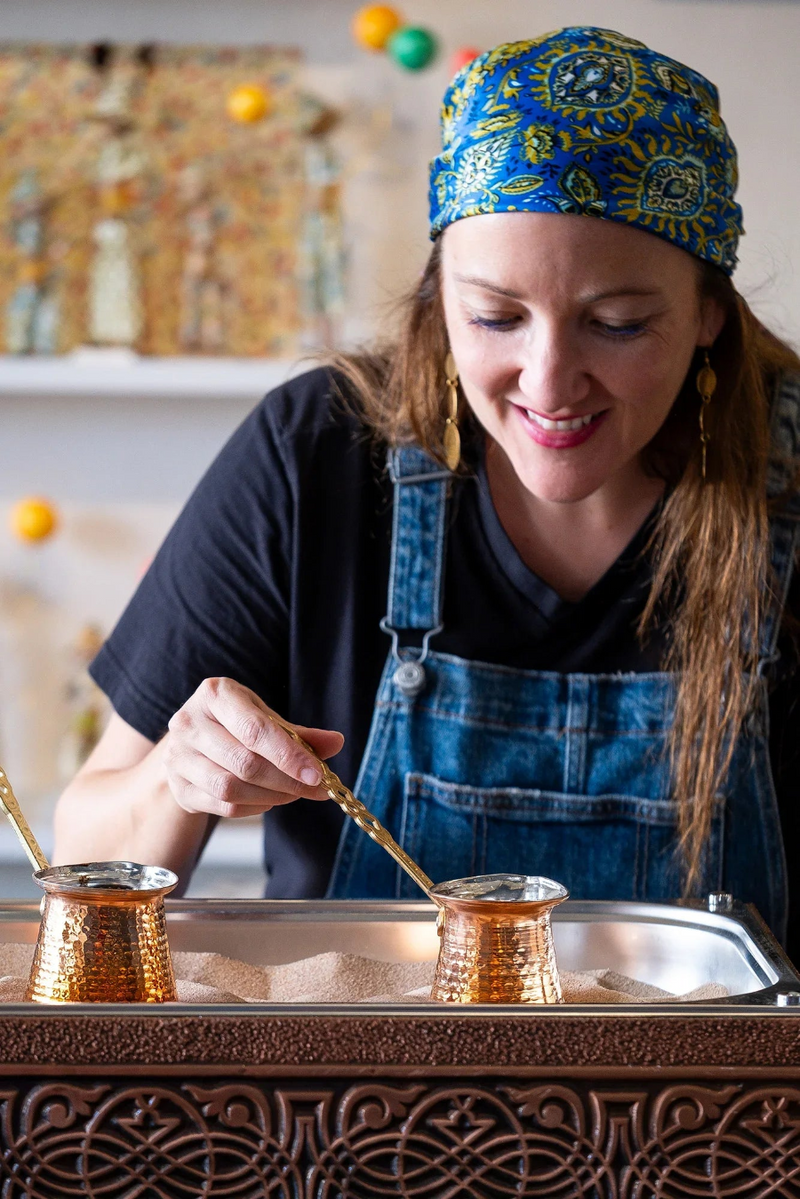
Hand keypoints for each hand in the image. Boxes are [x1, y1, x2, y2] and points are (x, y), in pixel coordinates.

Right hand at [164, 677, 343, 817]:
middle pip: (245, 762)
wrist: (188, 740)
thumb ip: (299, 733)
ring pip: (231, 788)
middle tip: (316, 789)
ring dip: (271, 796)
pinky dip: (254, 807)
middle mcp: (189, 723)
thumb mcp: (264, 716)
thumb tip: (336, 742)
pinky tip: (268, 799)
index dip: (290, 756)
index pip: (255, 730)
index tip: (318, 775)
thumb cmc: (233, 724)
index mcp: (214, 695)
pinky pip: (222, 806)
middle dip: (287, 780)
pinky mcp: (178, 786)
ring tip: (293, 793)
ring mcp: (178, 757)